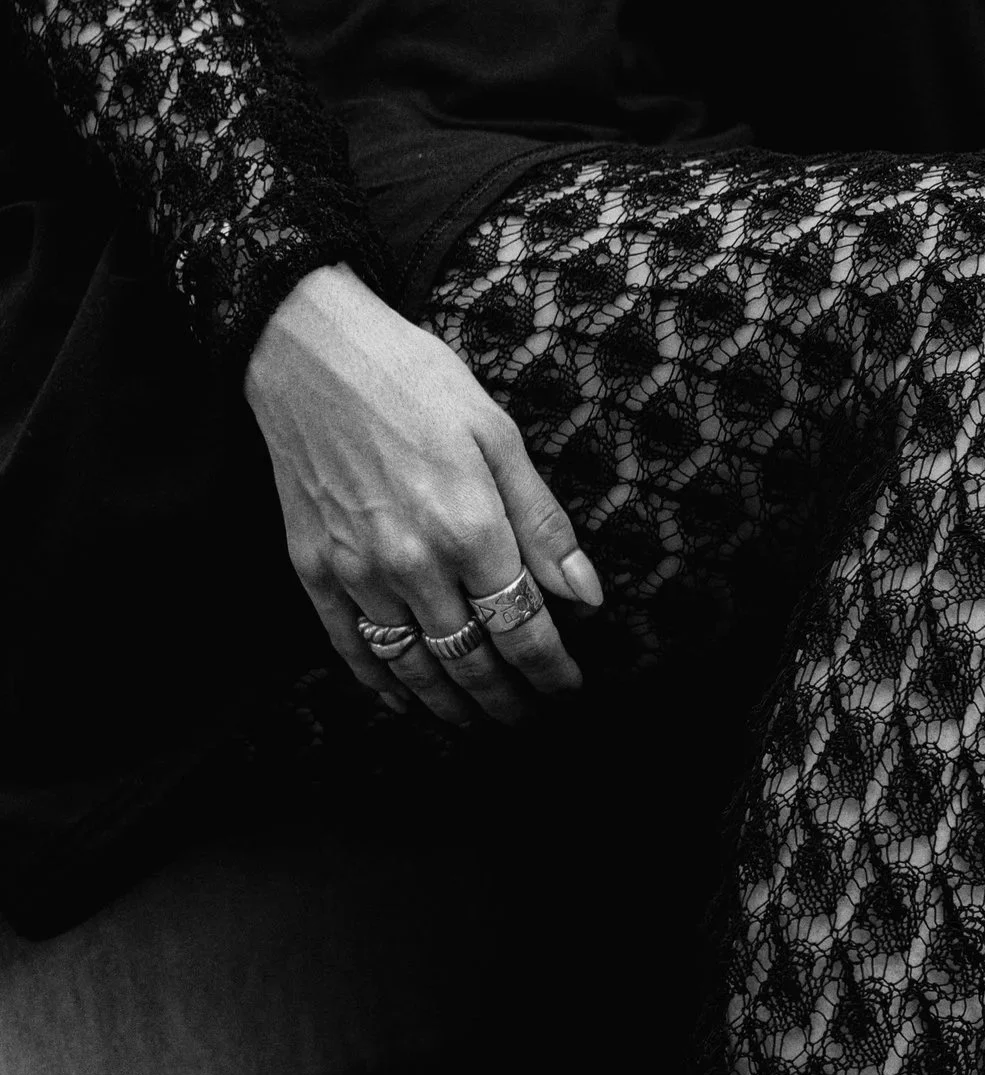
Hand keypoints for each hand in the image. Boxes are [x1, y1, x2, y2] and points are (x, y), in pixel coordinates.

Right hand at [244, 264, 601, 726]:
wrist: (306, 350)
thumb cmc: (412, 380)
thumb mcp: (498, 435)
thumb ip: (543, 524)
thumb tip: (587, 596)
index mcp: (469, 528)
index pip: (524, 630)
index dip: (552, 672)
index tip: (569, 690)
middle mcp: (413, 563)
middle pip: (472, 662)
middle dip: (508, 701)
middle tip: (530, 721)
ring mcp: (357, 572)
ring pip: (414, 668)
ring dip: (451, 707)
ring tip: (478, 724)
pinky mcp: (313, 568)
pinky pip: (352, 648)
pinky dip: (383, 685)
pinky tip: (406, 703)